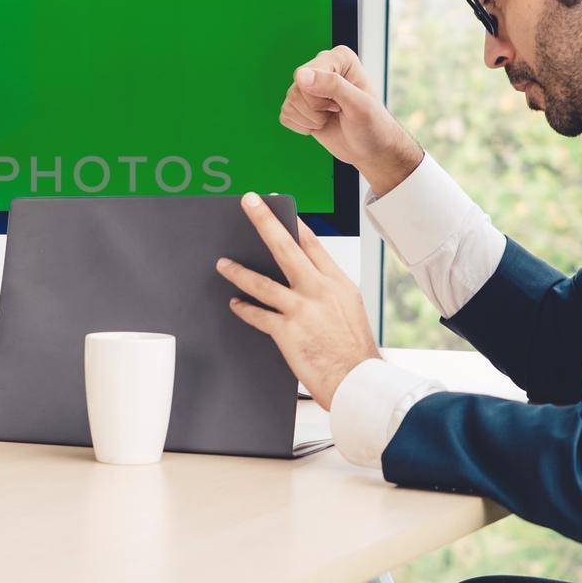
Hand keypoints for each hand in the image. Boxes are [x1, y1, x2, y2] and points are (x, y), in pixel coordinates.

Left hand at [215, 192, 379, 408]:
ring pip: (261, 282)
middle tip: (249, 202)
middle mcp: (318, 290)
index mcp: (337, 282)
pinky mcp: (287, 331)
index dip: (293, 223)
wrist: (358, 380)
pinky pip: (257, 315)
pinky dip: (244, 308)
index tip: (278, 206)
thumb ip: (326, 290)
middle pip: (285, 247)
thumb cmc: (354, 349)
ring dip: (238, 271)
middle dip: (264, 221)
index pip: (312, 243)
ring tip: (222, 263)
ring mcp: (301, 309)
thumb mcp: (348, 308)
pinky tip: (235, 303)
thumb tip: (303, 278)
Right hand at [280, 45, 423, 196]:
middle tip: (338, 112)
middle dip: (316, 110)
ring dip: (310, 120)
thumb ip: (332, 85)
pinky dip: (302, 127)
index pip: (307, 75)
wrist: (371, 151)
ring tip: (331, 118)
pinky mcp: (299, 105)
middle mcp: (321, 67)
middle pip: (296, 90)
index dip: (321, 98)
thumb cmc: (372, 126)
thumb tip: (299, 75)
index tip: (343, 104)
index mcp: (338, 57)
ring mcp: (308, 87)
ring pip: (289, 103)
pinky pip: (285, 115)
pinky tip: (320, 125)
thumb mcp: (358, 105)